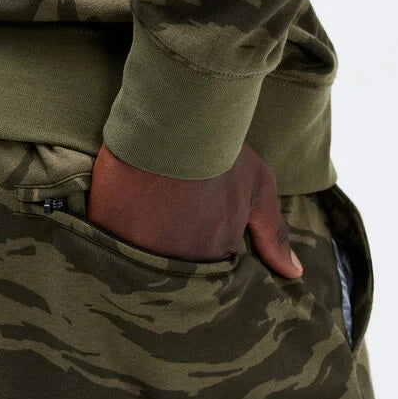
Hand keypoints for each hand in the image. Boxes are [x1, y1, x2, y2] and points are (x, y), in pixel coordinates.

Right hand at [87, 141, 302, 278]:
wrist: (173, 122)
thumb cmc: (220, 153)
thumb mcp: (257, 188)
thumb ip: (273, 234)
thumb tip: (294, 274)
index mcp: (213, 256)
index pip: (206, 275)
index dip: (198, 256)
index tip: (191, 235)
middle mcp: (176, 263)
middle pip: (169, 276)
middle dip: (167, 259)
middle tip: (162, 227)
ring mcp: (137, 251)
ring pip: (135, 266)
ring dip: (135, 254)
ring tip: (136, 225)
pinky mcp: (105, 233)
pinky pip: (103, 248)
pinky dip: (105, 241)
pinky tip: (110, 222)